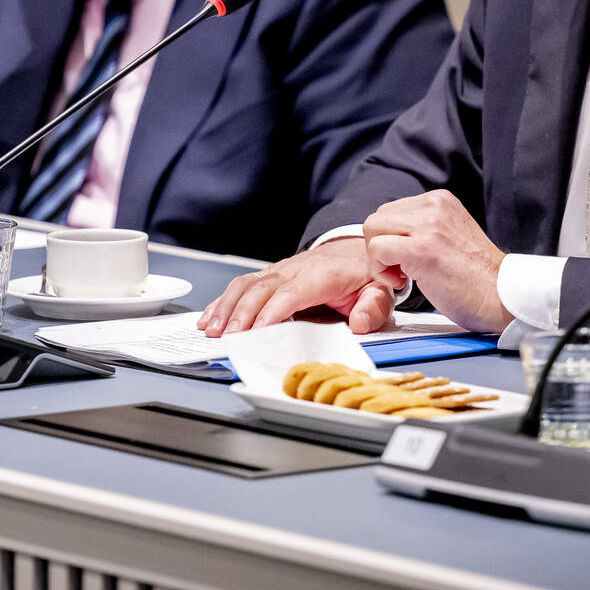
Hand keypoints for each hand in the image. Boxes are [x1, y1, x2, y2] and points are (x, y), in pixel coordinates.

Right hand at [197, 238, 393, 336]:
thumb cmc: (363, 274)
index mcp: (321, 275)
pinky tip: (209, 317)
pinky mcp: (268, 276)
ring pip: (245, 285)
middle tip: (228, 337)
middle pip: (261, 289)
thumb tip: (360, 322)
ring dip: (225, 307)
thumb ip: (373, 307)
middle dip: (241, 314)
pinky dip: (222, 301)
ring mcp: (278, 271)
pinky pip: (241, 286)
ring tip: (210, 329)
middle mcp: (294, 269)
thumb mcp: (380, 290)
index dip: (272, 312)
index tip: (257, 332)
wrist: (354, 251)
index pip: (291, 292)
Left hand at [362, 190, 511, 332]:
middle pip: (378, 218)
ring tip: (404, 276)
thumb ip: (424, 227)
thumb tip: (392, 234)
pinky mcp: (421, 249)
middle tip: (403, 271)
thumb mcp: (450, 235)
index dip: (391, 239)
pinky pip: (377, 249)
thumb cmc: (476, 277)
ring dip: (379, 258)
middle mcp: (433, 206)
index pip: (392, 210)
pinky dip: (380, 270)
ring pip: (373, 229)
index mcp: (440, 200)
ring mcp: (427, 225)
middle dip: (382, 247)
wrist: (502, 297)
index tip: (408, 261)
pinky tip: (403, 282)